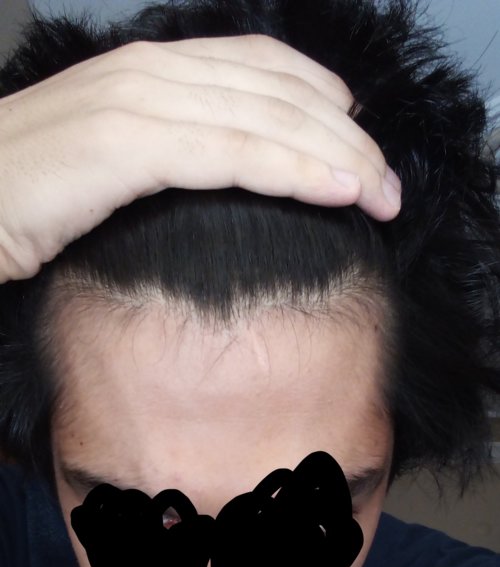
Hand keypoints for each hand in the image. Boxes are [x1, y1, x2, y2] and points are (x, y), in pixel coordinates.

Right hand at [0, 33, 400, 282]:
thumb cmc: (26, 194)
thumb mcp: (105, 160)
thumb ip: (163, 147)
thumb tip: (215, 168)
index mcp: (147, 69)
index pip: (257, 66)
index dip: (320, 96)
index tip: (359, 138)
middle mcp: (149, 72)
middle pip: (277, 91)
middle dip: (346, 136)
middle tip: (387, 184)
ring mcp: (137, 102)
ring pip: (265, 119)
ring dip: (336, 156)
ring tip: (381, 193)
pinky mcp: (126, 145)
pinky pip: (230, 154)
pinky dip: (291, 170)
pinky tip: (337, 190)